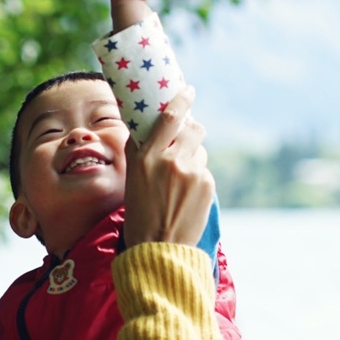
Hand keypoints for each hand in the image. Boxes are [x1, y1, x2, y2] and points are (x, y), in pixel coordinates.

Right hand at [122, 85, 214, 248]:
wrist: (159, 249)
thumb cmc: (140, 216)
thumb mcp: (132, 180)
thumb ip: (140, 152)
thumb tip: (144, 127)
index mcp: (147, 158)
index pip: (170, 118)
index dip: (182, 100)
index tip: (188, 90)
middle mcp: (171, 161)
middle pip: (194, 129)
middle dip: (192, 129)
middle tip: (186, 137)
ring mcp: (192, 173)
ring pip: (201, 151)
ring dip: (193, 156)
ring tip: (179, 181)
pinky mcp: (207, 186)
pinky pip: (204, 171)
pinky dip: (197, 178)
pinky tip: (186, 196)